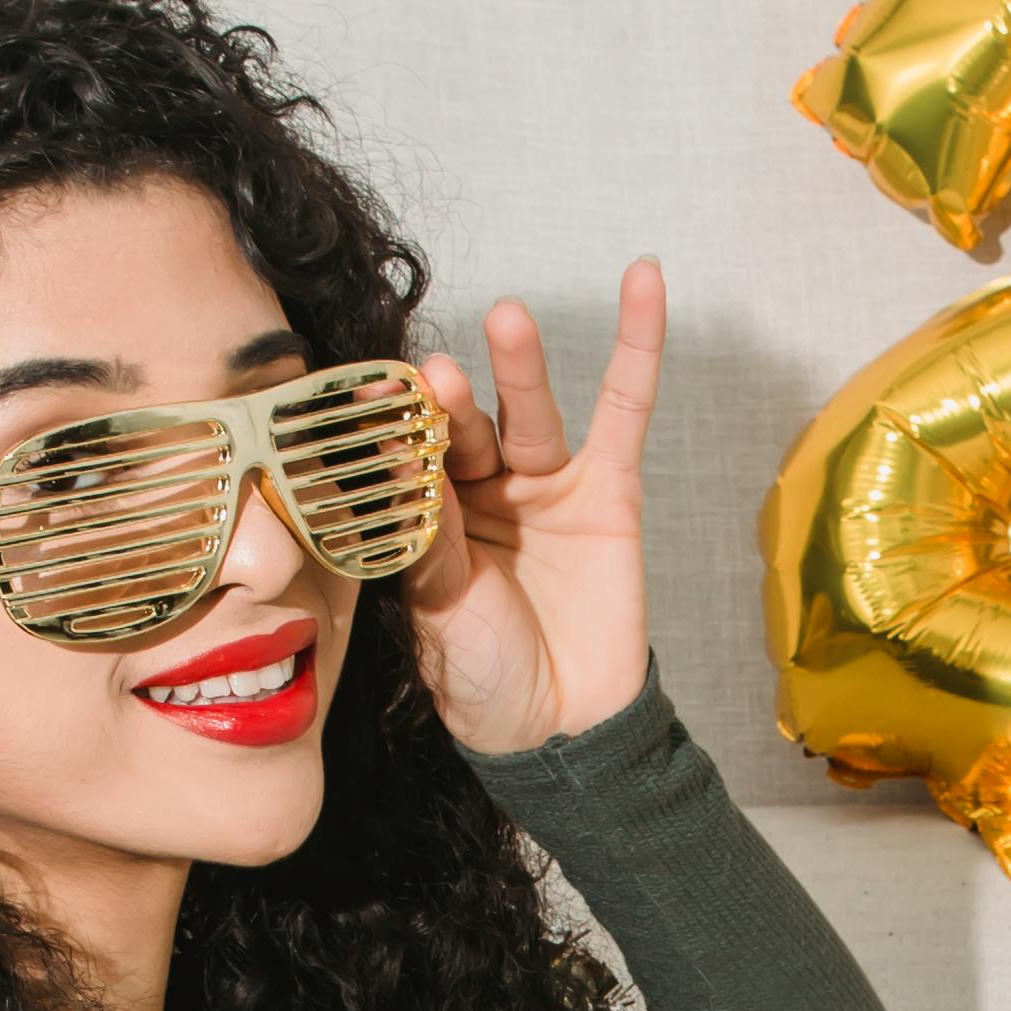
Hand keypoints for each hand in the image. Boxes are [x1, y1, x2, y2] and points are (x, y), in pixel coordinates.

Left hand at [408, 257, 663, 757]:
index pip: (404, 456)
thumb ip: (428, 538)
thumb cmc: (481, 673)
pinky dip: (637, 344)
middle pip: (461, 427)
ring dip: (519, 365)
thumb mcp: (439, 609)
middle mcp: (477, 490)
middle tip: (433, 380)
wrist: (557, 725)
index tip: (369, 398)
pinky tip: (641, 285)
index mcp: (422, 515)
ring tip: (507, 320)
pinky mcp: (607, 487)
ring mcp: (542, 485)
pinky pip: (625, 408)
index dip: (392, 429)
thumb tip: (409, 467)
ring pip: (527, 411)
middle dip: (448, 405)